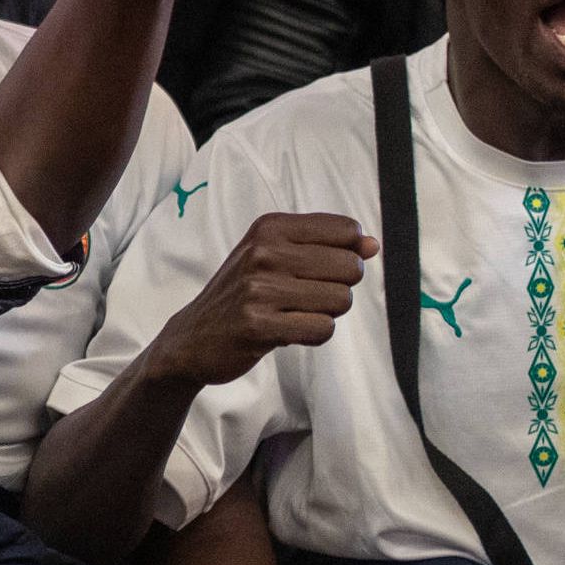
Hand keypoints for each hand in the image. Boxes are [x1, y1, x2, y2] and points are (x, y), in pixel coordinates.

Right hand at [143, 211, 375, 389]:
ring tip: (295, 314)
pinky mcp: (259, 325)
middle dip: (339, 287)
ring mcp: (259, 289)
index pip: (346, 230)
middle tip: (306, 297)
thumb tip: (372, 245)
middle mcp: (264, 252)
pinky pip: (322, 329)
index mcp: (270, 227)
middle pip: (350, 267)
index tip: (323, 269)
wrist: (191, 338)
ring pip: (340, 300)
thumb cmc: (241, 294)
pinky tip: (289, 331)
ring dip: (326, 313)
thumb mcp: (273, 255)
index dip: (348, 254)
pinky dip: (314, 334)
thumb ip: (324, 245)